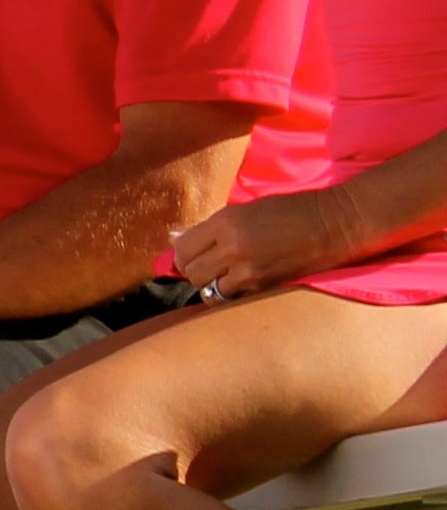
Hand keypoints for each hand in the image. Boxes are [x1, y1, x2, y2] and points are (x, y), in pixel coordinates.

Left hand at [174, 186, 369, 301]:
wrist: (336, 224)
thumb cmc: (291, 212)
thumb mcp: (246, 210)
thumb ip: (212, 228)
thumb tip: (174, 241)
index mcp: (226, 222)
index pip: (182, 248)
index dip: (184, 253)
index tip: (194, 253)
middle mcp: (233, 247)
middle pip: (191, 272)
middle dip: (196, 270)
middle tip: (211, 265)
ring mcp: (249, 270)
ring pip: (208, 290)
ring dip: (214, 285)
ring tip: (228, 275)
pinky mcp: (265, 287)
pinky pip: (232, 299)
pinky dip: (232, 295)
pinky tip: (244, 283)